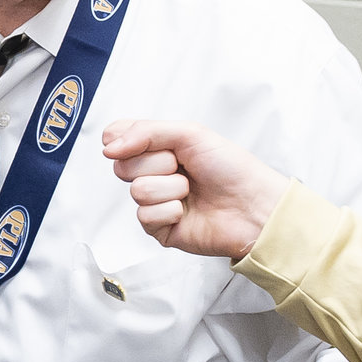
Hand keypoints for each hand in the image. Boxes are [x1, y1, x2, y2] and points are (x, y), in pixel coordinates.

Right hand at [101, 119, 291, 261]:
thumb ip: (146, 132)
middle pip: (123, 166)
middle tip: (182, 166)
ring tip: (191, 190)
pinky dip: (170, 211)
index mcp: (159, 148)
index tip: (143, 141)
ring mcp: (155, 202)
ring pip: (136, 191)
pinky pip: (145, 217)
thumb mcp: (190, 134)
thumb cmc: (231, 168)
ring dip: (169, 188)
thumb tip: (109, 146)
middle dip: (156, 163)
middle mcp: (154, 174)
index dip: (125, 140)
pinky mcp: (159, 229)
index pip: (118, 139)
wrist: (253, 206)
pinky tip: (187, 211)